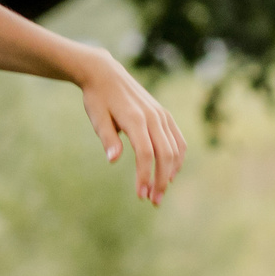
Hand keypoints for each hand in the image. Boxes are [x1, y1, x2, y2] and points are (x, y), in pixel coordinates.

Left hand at [78, 52, 186, 204]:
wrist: (105, 73)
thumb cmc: (97, 98)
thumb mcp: (97, 117)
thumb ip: (107, 138)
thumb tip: (113, 160)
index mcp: (135, 118)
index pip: (146, 153)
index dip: (145, 176)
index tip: (140, 196)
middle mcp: (153, 116)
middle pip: (165, 154)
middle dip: (160, 181)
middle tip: (153, 202)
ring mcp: (161, 115)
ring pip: (175, 149)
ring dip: (170, 173)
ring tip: (160, 192)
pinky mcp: (164, 115)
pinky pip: (177, 140)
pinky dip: (177, 158)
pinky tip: (170, 174)